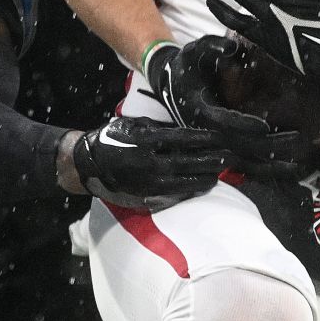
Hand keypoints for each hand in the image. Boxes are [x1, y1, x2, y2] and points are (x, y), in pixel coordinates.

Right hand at [66, 115, 232, 209]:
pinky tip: (202, 186)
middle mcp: (148, 163)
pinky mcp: (146, 195)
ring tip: (219, 174)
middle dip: (210, 160)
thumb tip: (187, 129)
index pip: (182, 139)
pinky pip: (173, 193)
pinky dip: (190, 190)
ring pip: (183, 182)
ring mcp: (147, 182)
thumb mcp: (133, 125)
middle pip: (187, 162)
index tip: (220, 137)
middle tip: (229, 158)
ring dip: (204, 178)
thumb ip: (159, 128)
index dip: (203, 139)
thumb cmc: (113, 138)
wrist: (89, 164)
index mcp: (145, 141)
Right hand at [148, 35, 313, 177]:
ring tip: (295, 165)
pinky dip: (261, 168)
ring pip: (240, 159)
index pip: (224, 119)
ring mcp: (212, 140)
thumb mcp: (196, 50)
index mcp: (199, 108)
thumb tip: (231, 47)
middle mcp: (206, 129)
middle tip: (294, 140)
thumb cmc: (187, 65)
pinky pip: (241, 161)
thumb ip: (213, 46)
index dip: (244, 123)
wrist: (171, 82)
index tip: (265, 126)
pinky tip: (282, 170)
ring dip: (267, 164)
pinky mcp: (218, 145)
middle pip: (237, 143)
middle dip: (266, 145)